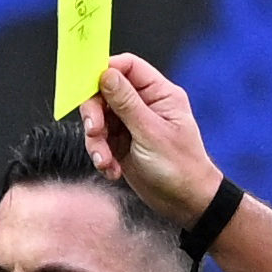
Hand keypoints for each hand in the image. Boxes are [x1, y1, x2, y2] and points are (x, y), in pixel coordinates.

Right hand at [82, 55, 223, 228]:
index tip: (86, 87)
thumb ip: (126, 102)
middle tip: (94, 132)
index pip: (127, 67)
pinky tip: (112, 171)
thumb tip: (106, 74)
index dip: (105, 71)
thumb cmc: (179, 167)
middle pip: (106, 93)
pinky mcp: (122, 145)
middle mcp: (144, 105)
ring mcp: (132, 125)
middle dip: (95, 114)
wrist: (185, 203)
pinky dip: (101, 156)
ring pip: (99, 119)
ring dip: (96, 142)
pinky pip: (100, 142)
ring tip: (105, 162)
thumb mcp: (150, 133)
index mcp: (159, 94)